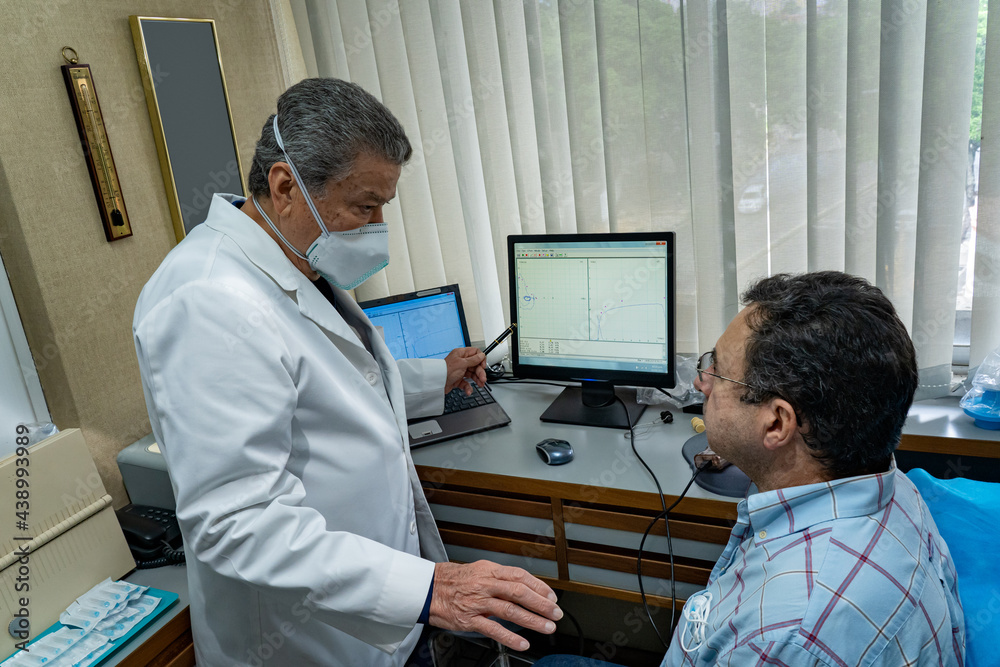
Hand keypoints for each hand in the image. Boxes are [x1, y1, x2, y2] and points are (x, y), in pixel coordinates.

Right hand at [428, 561, 562, 651]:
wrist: (429, 588)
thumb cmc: (455, 580)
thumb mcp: (480, 570)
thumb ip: (501, 578)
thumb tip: (524, 587)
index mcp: (490, 571)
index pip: (520, 576)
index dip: (539, 586)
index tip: (552, 596)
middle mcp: (485, 585)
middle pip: (519, 592)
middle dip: (541, 604)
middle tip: (556, 613)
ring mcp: (477, 602)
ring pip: (510, 610)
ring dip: (532, 620)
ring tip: (547, 627)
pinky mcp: (469, 619)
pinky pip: (493, 629)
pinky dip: (510, 637)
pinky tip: (522, 642)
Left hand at [444, 347, 486, 394]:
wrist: (437, 383)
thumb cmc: (446, 370)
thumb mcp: (462, 363)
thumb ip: (473, 360)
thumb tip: (481, 355)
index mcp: (461, 354)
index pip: (475, 353)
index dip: (481, 359)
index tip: (483, 366)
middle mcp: (461, 361)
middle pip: (475, 365)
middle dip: (480, 372)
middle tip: (483, 379)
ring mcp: (460, 371)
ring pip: (472, 375)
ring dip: (477, 380)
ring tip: (480, 385)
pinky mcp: (458, 380)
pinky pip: (466, 383)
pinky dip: (468, 387)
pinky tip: (468, 390)